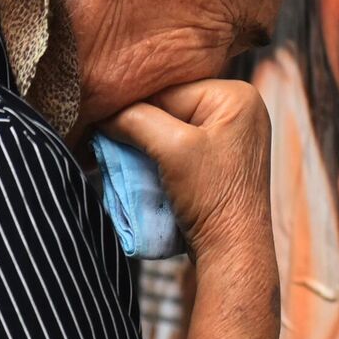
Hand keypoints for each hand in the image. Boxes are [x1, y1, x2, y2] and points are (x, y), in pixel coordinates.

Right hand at [104, 79, 274, 267]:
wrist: (232, 249)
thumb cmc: (212, 197)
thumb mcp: (171, 148)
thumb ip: (135, 119)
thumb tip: (102, 110)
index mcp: (237, 95)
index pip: (169, 89)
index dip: (133, 106)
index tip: (100, 119)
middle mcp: (238, 109)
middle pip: (169, 105)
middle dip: (139, 123)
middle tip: (107, 137)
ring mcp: (231, 135)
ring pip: (170, 126)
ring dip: (145, 140)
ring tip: (120, 151)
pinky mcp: (220, 158)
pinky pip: (179, 144)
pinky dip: (158, 153)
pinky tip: (141, 163)